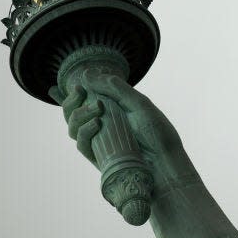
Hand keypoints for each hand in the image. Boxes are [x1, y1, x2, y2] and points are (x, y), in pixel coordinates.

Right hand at [49, 74, 191, 193]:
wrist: (166, 163)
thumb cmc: (157, 134)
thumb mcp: (138, 104)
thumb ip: (115, 88)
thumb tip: (87, 73)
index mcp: (112, 112)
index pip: (85, 101)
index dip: (76, 93)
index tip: (79, 85)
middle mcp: (103, 127)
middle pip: (72, 114)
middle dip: (71, 102)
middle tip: (80, 92)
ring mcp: (100, 144)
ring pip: (73, 128)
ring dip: (79, 115)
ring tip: (98, 109)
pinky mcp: (98, 159)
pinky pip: (81, 145)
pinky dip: (84, 132)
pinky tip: (96, 124)